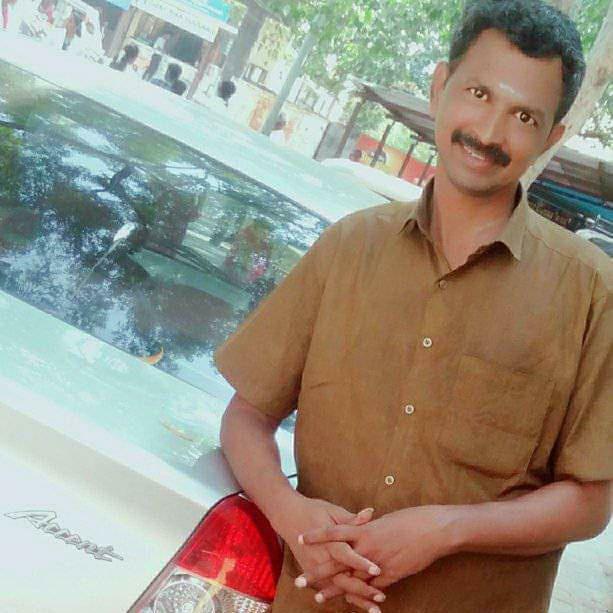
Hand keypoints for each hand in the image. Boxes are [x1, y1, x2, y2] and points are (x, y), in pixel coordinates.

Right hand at [273, 494, 385, 605]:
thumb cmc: (315, 511)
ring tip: (374, 609)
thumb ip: (352, 519)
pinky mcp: (312, 573)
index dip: (361, 563)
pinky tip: (360, 605)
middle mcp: (321, 558)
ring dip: (356, 599)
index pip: (346, 554)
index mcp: (328, 541)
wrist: (289, 516)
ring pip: (337, 588)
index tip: (378, 570)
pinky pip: (329, 589)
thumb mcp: (333, 512)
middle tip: (381, 596)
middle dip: (362, 589)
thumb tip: (371, 513)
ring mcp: (315, 568)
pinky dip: (344, 597)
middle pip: (342, 578)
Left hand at [300, 505, 456, 596]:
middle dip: (318, 571)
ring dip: (334, 590)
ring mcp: (377, 564)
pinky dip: (361, 596)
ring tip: (318, 597)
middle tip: (299, 580)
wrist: (432, 530)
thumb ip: (369, 528)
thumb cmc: (410, 519)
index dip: (317, 536)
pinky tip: (352, 603)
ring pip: (351, 580)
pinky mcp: (390, 576)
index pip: (334, 532)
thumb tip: (361, 529)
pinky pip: (371, 589)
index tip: (300, 538)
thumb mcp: (384, 521)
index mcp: (364, 530)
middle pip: (336, 562)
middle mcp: (366, 548)